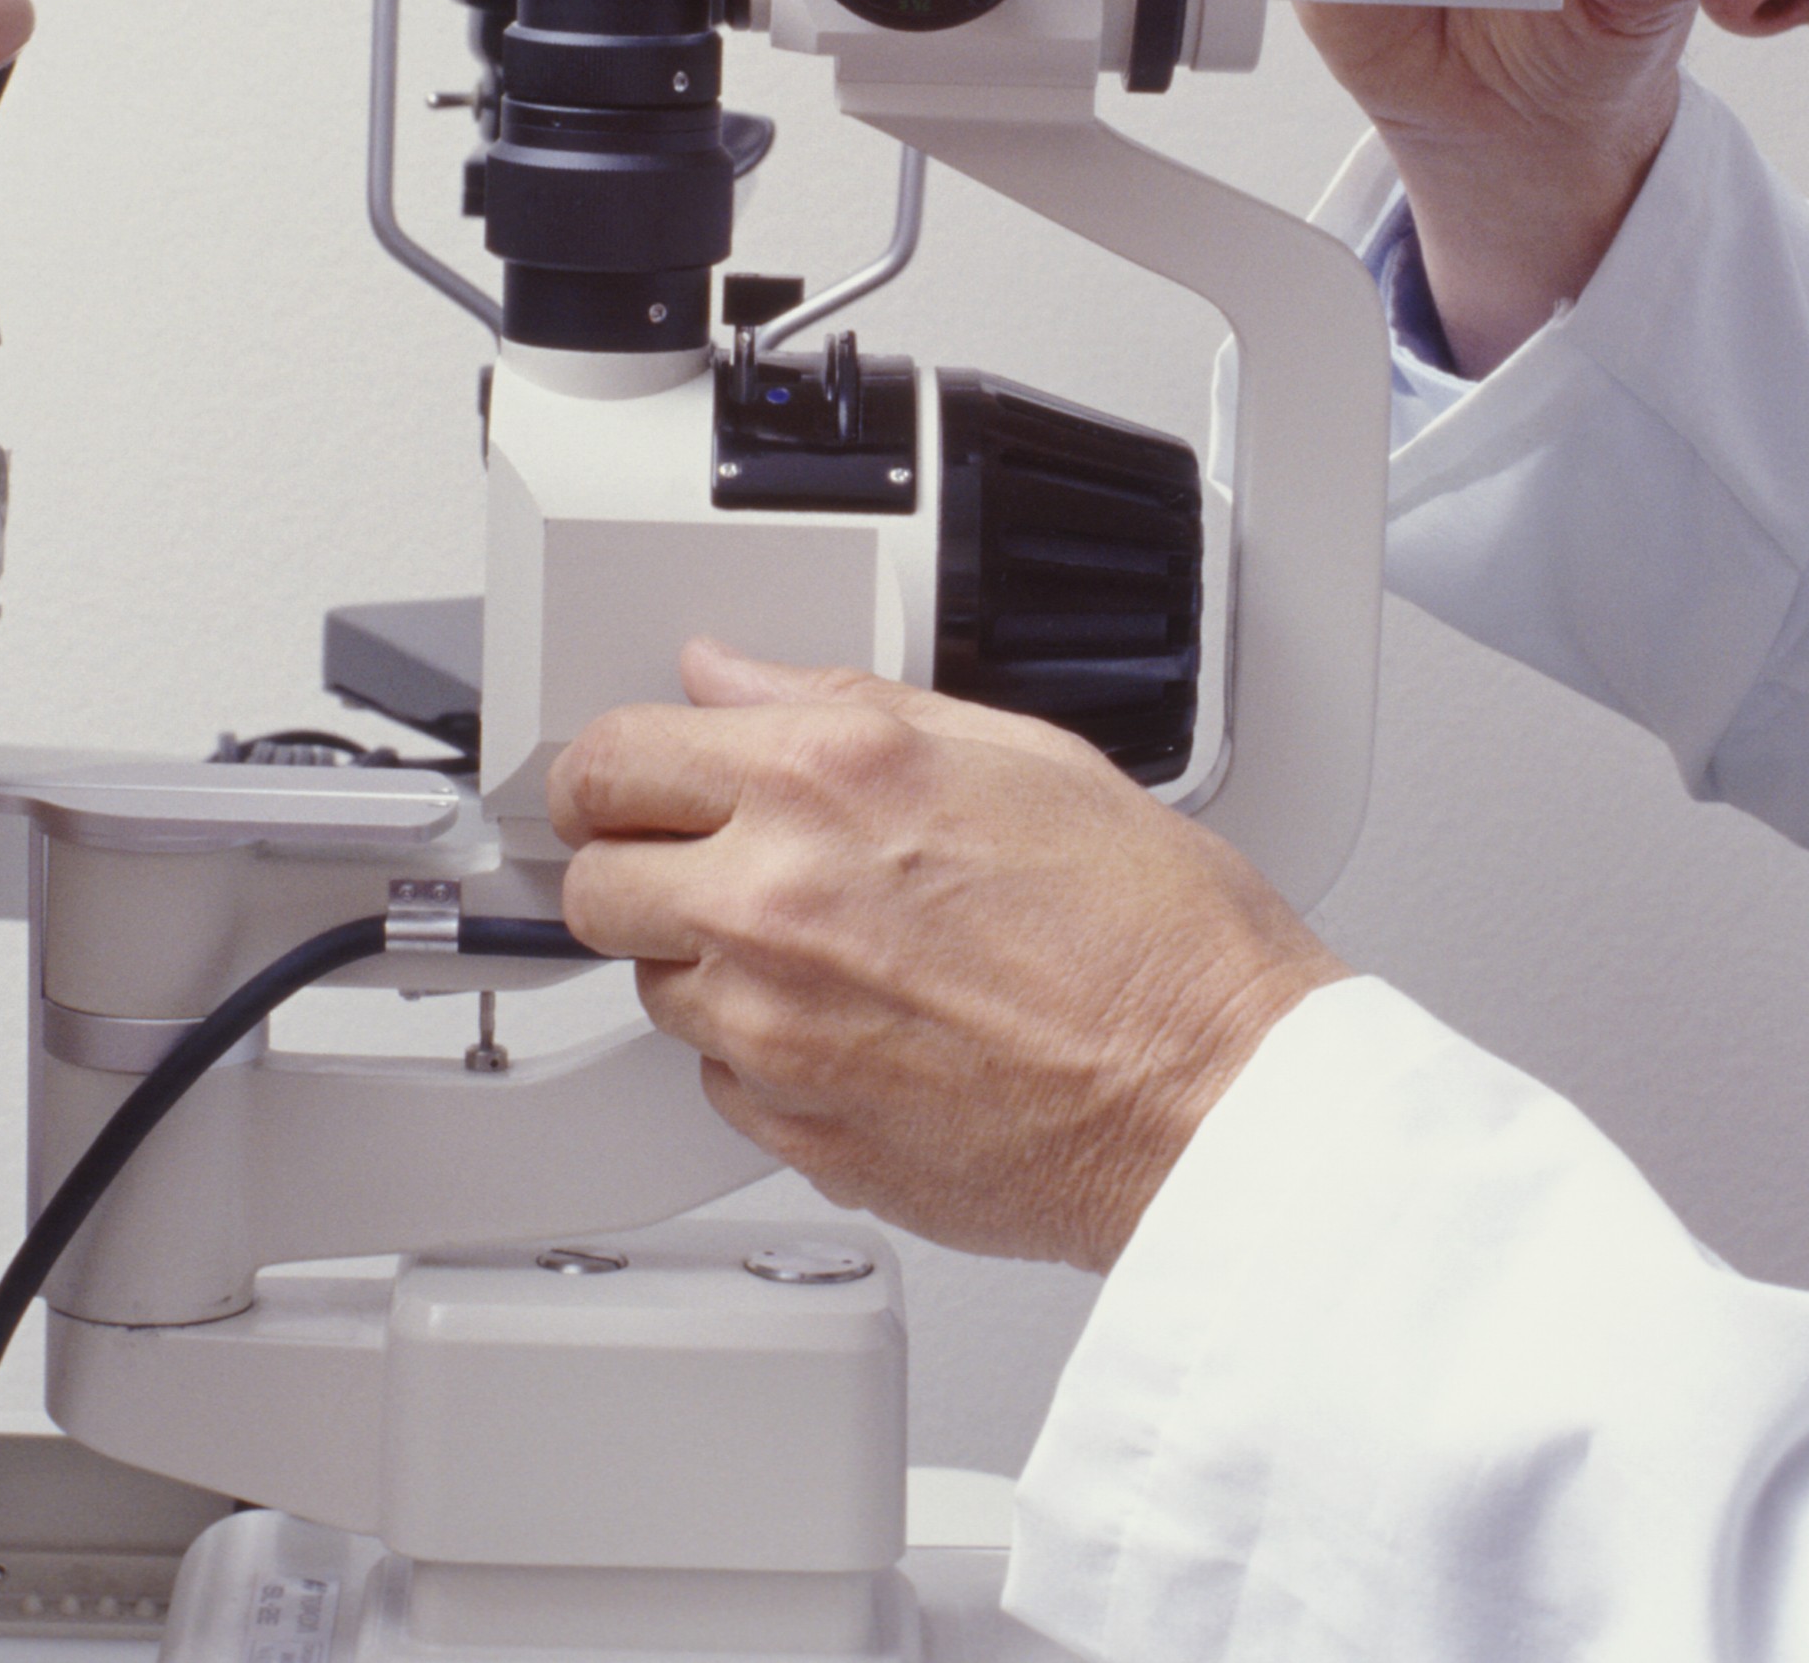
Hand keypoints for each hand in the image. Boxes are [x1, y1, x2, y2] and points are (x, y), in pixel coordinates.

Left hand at [553, 642, 1346, 1270]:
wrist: (1213, 1099)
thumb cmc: (1158, 936)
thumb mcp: (1022, 752)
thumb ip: (846, 704)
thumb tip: (737, 679)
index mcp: (825, 782)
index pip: (613, 758)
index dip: (610, 771)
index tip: (624, 784)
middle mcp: (775, 902)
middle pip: (595, 884)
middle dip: (636, 868)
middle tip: (703, 865)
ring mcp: (773, 1027)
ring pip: (654, 987)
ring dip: (706, 965)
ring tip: (827, 952)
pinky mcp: (792, 1129)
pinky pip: (717, 1080)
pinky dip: (762, 1054)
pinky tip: (858, 1027)